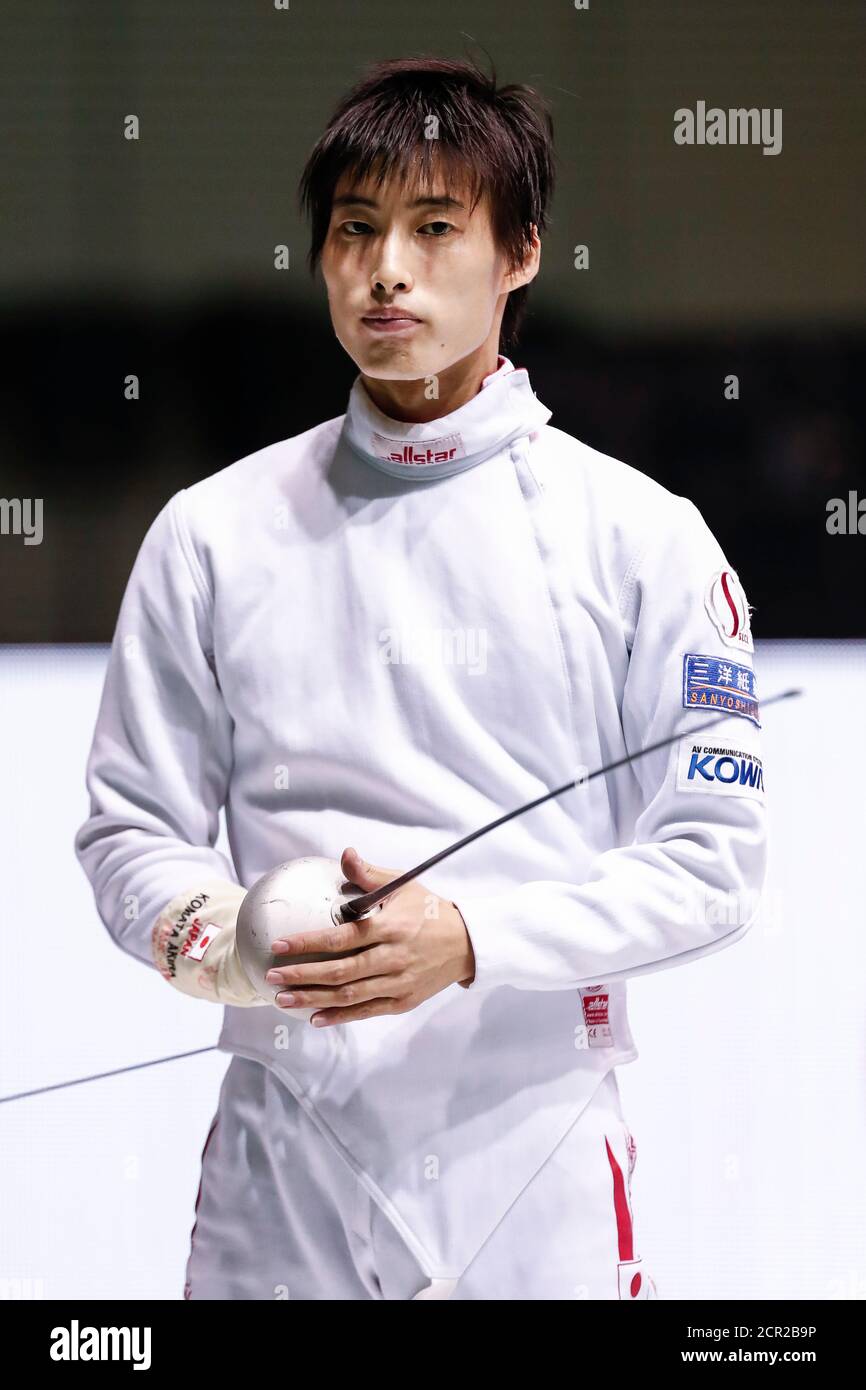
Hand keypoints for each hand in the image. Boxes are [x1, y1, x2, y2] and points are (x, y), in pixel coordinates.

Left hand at [264, 847, 475, 1025]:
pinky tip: (315, 1018)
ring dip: (313, 999)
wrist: (467, 943)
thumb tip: (345, 854)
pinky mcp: (403, 1001)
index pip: (341, 938)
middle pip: (340, 972)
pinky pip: (366, 1011)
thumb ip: (369, 875)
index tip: (279, 945)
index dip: (308, 943)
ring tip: (283, 1000)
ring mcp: (398, 983)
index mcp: (389, 928)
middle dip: (302, 975)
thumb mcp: (403, 886)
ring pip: (349, 996)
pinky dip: (340, 1016)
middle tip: (272, 977)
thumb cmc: (429, 911)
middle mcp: (392, 958)